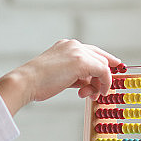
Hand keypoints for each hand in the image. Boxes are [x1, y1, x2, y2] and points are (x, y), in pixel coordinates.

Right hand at [0, 39, 119, 114]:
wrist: (27, 82)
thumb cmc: (39, 82)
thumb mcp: (61, 75)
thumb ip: (77, 75)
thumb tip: (92, 83)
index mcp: (66, 46)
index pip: (92, 51)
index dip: (105, 61)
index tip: (114, 70)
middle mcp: (74, 45)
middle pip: (100, 59)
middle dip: (100, 78)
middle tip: (95, 93)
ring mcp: (78, 51)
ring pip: (103, 65)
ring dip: (100, 83)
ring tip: (89, 95)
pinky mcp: (82, 61)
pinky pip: (104, 71)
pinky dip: (104, 83)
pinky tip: (97, 93)